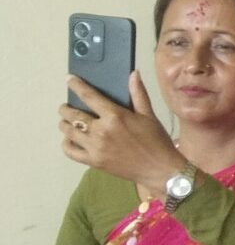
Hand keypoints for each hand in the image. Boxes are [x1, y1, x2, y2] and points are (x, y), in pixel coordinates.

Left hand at [60, 74, 187, 189]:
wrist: (160, 170)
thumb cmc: (157, 141)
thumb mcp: (149, 116)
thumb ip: (138, 94)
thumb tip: (133, 73)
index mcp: (115, 117)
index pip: (89, 96)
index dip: (76, 86)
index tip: (69, 79)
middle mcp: (101, 131)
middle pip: (73, 115)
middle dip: (65, 108)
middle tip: (66, 107)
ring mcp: (95, 147)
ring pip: (68, 131)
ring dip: (64, 124)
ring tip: (67, 122)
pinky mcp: (93, 161)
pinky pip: (70, 151)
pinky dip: (66, 143)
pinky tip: (70, 140)